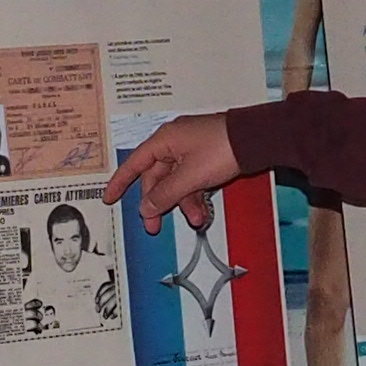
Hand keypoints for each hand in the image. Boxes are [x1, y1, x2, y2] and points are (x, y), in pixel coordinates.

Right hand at [108, 113, 247, 231]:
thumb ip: (165, 194)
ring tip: (194, 220)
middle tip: (154, 226)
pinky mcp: (205, 158)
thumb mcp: (190, 177)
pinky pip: (191, 180)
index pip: (134, 163)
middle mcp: (174, 143)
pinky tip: (201, 211)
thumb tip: (146, 207)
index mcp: (164, 141)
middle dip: (157, 203)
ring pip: (176, 182)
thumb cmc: (222, 149)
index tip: (110, 198)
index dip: (120, 182)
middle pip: (156, 178)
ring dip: (181, 203)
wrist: (256, 140)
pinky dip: (194, 196)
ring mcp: (190, 151)